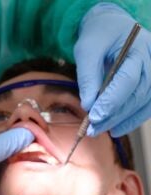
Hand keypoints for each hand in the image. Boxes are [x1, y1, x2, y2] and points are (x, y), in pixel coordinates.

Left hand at [74, 3, 150, 136]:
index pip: (128, 79)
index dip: (112, 100)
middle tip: (94, 129)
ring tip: (102, 130)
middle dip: (115, 115)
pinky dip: (131, 119)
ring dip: (123, 120)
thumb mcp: (86, 50)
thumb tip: (88, 105)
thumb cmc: (99, 36)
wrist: (112, 27)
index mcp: (138, 48)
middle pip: (138, 94)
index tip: (95, 116)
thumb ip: (87, 76)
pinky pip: (146, 105)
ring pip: (144, 103)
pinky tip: (116, 128)